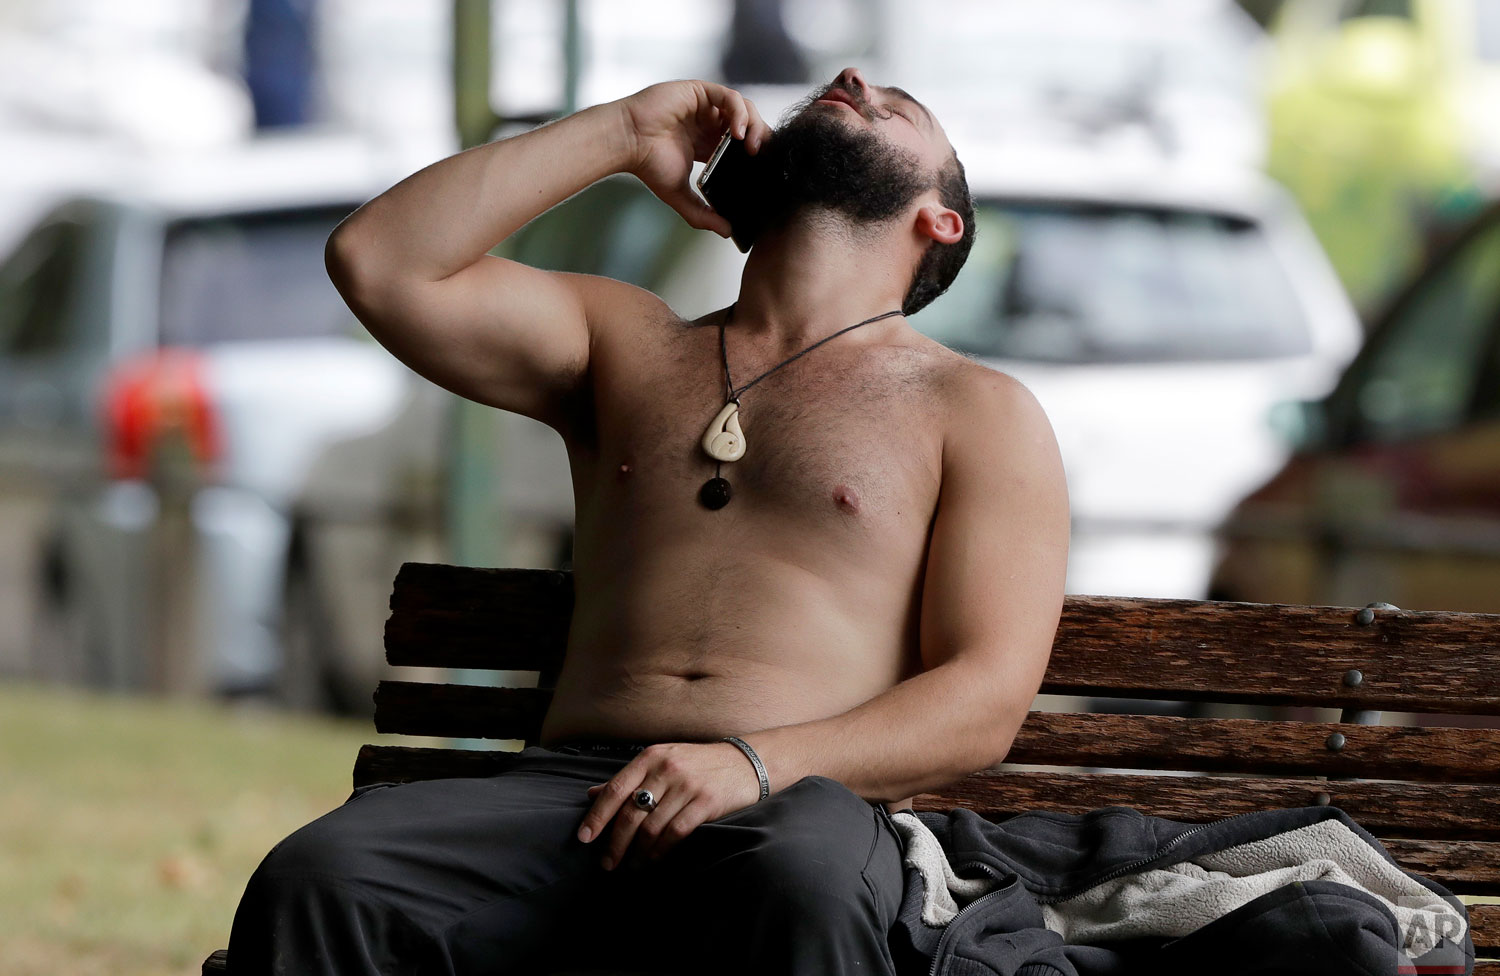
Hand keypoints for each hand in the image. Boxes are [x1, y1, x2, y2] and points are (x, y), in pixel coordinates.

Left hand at [576, 741, 763, 870]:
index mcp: (651, 757)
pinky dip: (661, 850)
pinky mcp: (706, 802)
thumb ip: (629, 778)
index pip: (615, 789)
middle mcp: (666, 769)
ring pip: (651, 827)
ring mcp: (687, 785)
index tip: (584, 837)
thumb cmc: (698, 764)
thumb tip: (592, 793)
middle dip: (615, 843)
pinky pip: (675, 832)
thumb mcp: (662, 761)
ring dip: (638, 852)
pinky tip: (655, 858)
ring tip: (632, 865)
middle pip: (631, 813)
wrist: (746, 762)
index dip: (597, 816)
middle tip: (608, 863)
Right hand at [616, 80, 771, 236]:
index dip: (755, 153)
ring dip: (753, 125)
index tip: (762, 168)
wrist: (628, 142)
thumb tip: (727, 232)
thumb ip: (702, 214)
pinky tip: (738, 132)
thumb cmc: (647, 165)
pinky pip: (729, 97)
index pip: (741, 144)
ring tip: (752, 146)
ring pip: (743, 108)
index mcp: (707, 143)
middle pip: (747, 124)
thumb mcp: (679, 194)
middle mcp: (708, 122)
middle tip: (762, 157)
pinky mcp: (699, 92)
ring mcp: (704, 106)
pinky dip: (739, 112)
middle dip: (760, 138)